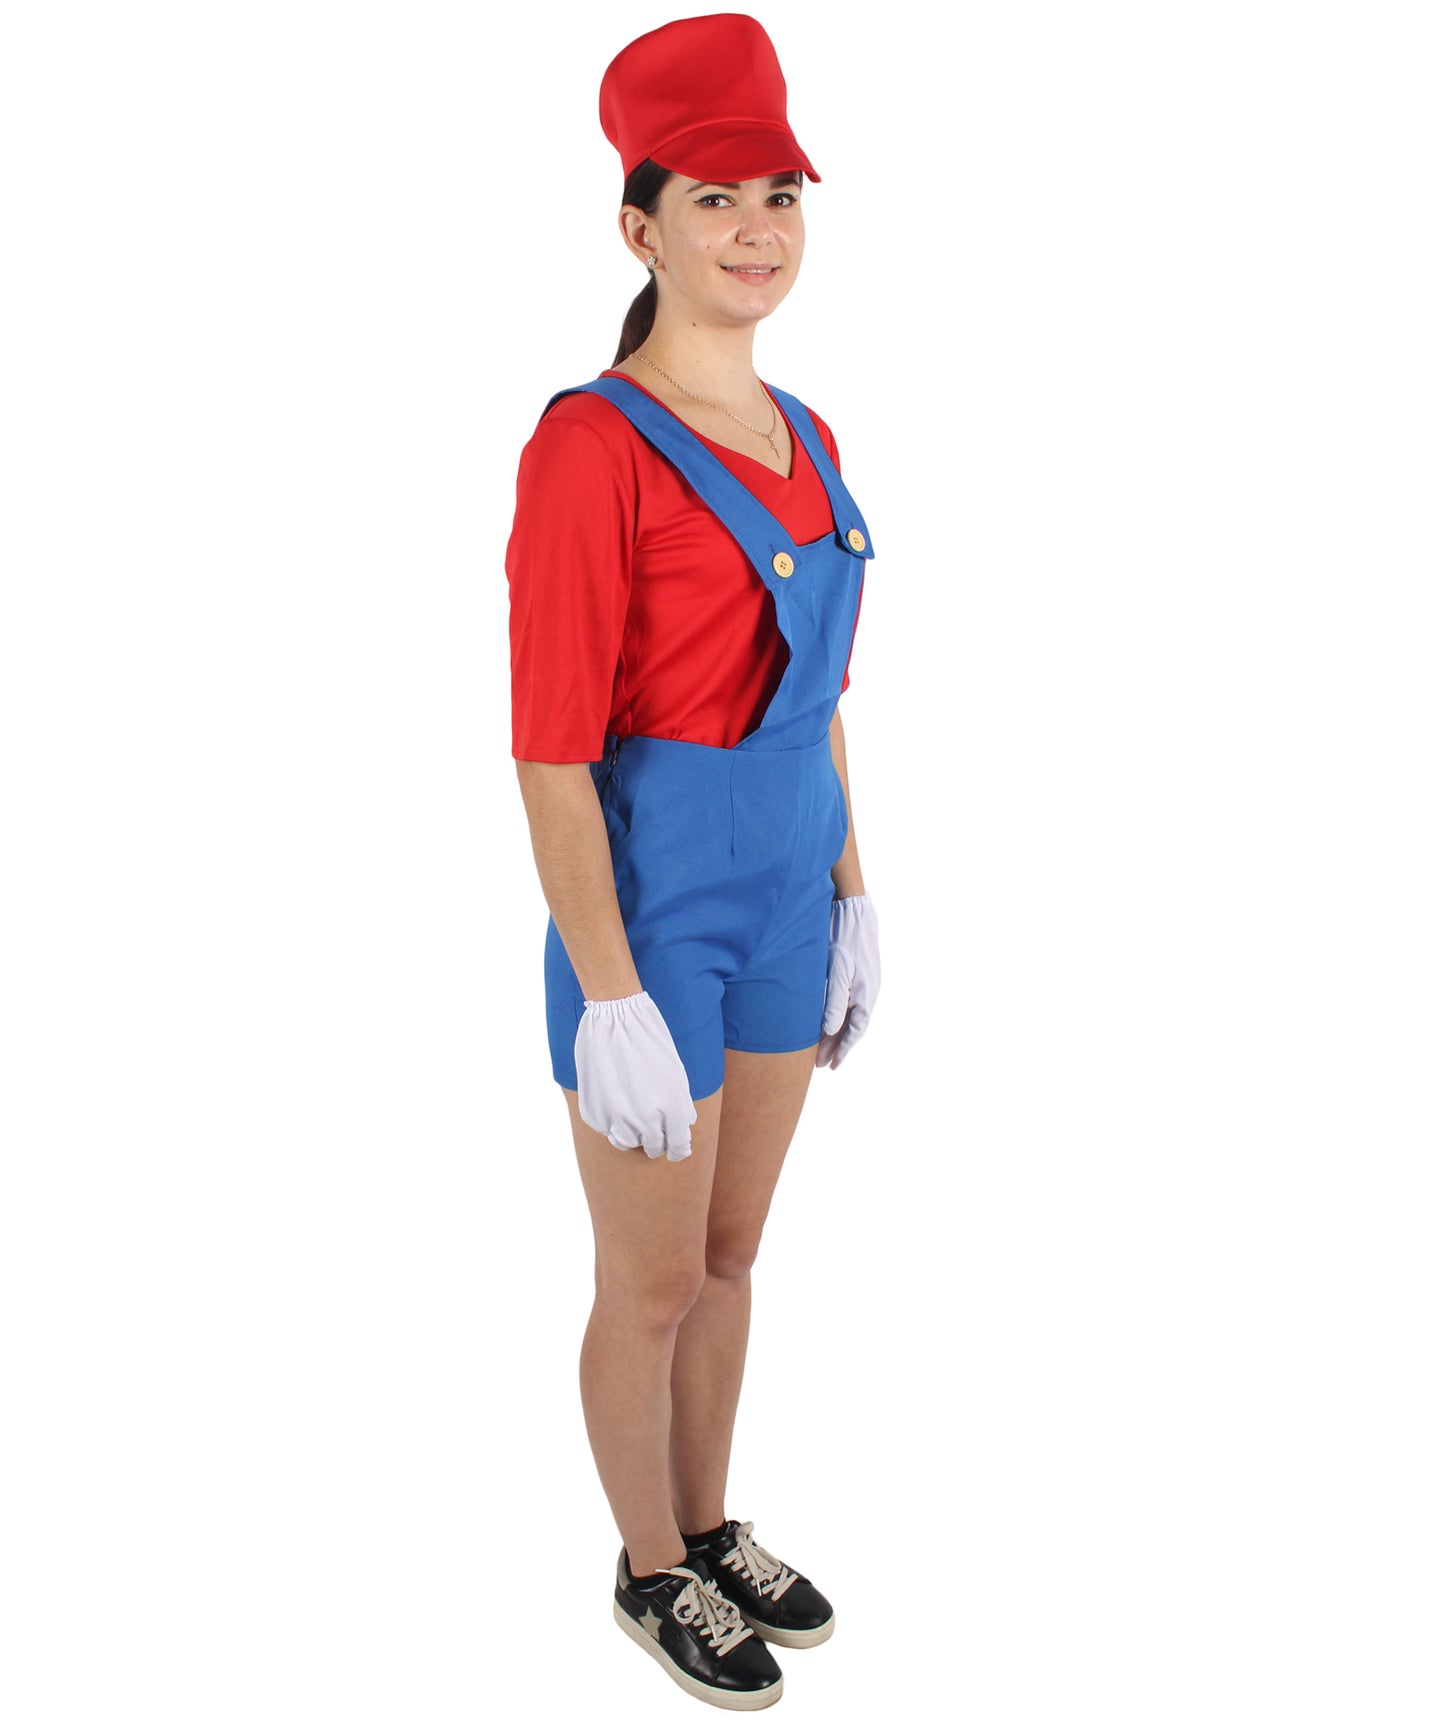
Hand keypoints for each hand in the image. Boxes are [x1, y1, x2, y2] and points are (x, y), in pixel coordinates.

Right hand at [574, 991, 696, 1159]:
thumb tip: (685, 1125)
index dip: (677, 1150)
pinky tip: (613, 1095)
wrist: (615, 1019)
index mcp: (673, 1110)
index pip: (678, 1147)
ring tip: (631, 1111)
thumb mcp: (676, 1073)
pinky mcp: (595, 1115)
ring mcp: (618, 1120)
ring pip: (628, 1143)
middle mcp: (647, 1120)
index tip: (674, 1149)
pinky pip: (606, 1128)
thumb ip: (682, 1105)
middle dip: (656, 1141)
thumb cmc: (649, 1042)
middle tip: (653, 1129)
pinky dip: (611, 1118)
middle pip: (654, 1148)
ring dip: (633, 1133)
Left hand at [816, 893, 879, 1069]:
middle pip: (852, 1026)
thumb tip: (830, 1030)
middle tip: (821, 1063)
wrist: (853, 909)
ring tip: (822, 1047)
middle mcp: (868, 991)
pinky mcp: (858, 973)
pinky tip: (828, 1018)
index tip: (831, 1066)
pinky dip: (839, 1016)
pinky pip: (850, 1002)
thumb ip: (834, 1001)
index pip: (855, 1031)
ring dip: (837, 1032)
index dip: (843, 1050)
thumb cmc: (843, 937)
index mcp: (866, 994)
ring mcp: (864, 982)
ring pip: (851, 1015)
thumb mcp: (837, 970)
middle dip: (836, 1045)